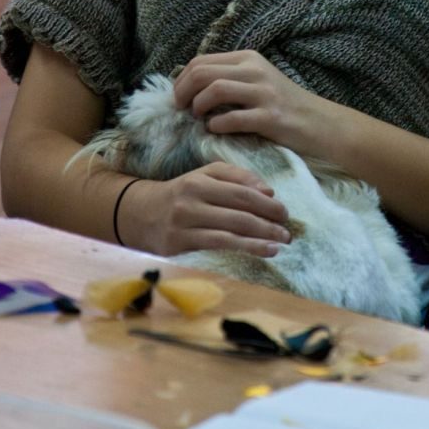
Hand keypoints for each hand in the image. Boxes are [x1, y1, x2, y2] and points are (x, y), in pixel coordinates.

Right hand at [126, 161, 290, 257]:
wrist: (140, 214)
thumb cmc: (181, 194)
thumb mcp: (204, 176)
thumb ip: (236, 177)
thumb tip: (268, 191)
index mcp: (199, 180)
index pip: (240, 190)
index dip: (265, 202)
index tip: (284, 211)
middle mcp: (191, 200)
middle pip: (238, 211)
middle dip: (268, 221)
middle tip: (288, 231)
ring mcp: (184, 223)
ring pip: (231, 231)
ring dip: (261, 238)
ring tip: (282, 243)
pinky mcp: (179, 244)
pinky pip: (219, 246)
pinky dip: (245, 248)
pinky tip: (264, 251)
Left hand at [172, 49, 329, 155]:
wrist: (320, 123)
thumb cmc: (284, 104)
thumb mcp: (257, 80)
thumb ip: (230, 77)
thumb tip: (190, 84)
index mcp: (248, 58)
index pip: (201, 61)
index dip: (182, 79)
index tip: (178, 97)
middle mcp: (255, 70)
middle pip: (203, 73)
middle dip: (184, 92)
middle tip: (182, 109)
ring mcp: (263, 93)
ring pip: (215, 90)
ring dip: (198, 106)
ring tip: (198, 118)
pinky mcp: (270, 117)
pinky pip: (232, 118)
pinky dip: (217, 125)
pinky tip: (216, 130)